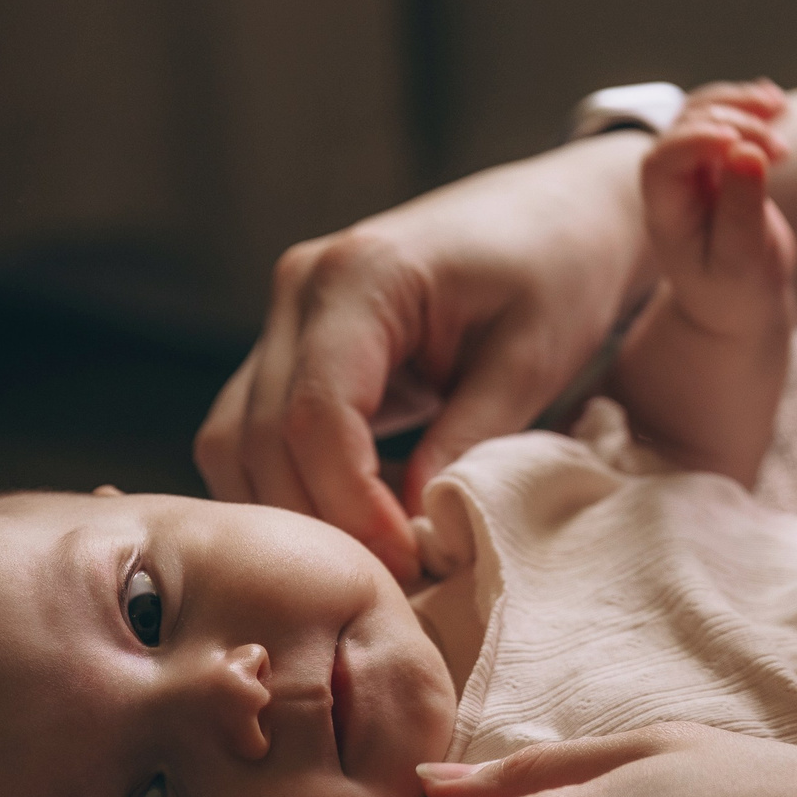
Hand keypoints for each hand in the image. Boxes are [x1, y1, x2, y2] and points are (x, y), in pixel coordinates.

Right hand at [195, 134, 652, 581]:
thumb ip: (468, 439)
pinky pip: (256, 432)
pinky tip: (361, 516)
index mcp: (362, 275)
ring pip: (236, 441)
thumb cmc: (559, 271)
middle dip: (318, 521)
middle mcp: (300, 287)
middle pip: (260, 437)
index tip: (406, 561)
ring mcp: (286, 314)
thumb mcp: (532, 359)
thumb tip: (415, 527)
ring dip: (292, 510)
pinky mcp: (294, 344)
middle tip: (391, 582)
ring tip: (376, 555)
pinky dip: (292, 485)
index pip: (316, 415)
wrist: (557, 214)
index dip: (350, 505)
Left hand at [641, 80, 796, 338]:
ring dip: (741, 105)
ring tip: (780, 108)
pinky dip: (750, 107)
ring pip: (704, 112)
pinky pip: (725, 119)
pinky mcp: (717, 162)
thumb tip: (746, 151)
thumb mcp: (742, 261)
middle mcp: (672, 183)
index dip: (696, 142)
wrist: (737, 305)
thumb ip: (742, 209)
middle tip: (782, 153)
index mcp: (666, 213)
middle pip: (686, 127)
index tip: (738, 143)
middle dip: (735, 125)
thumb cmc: (736, 293)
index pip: (663, 161)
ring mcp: (692, 168)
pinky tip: (777, 103)